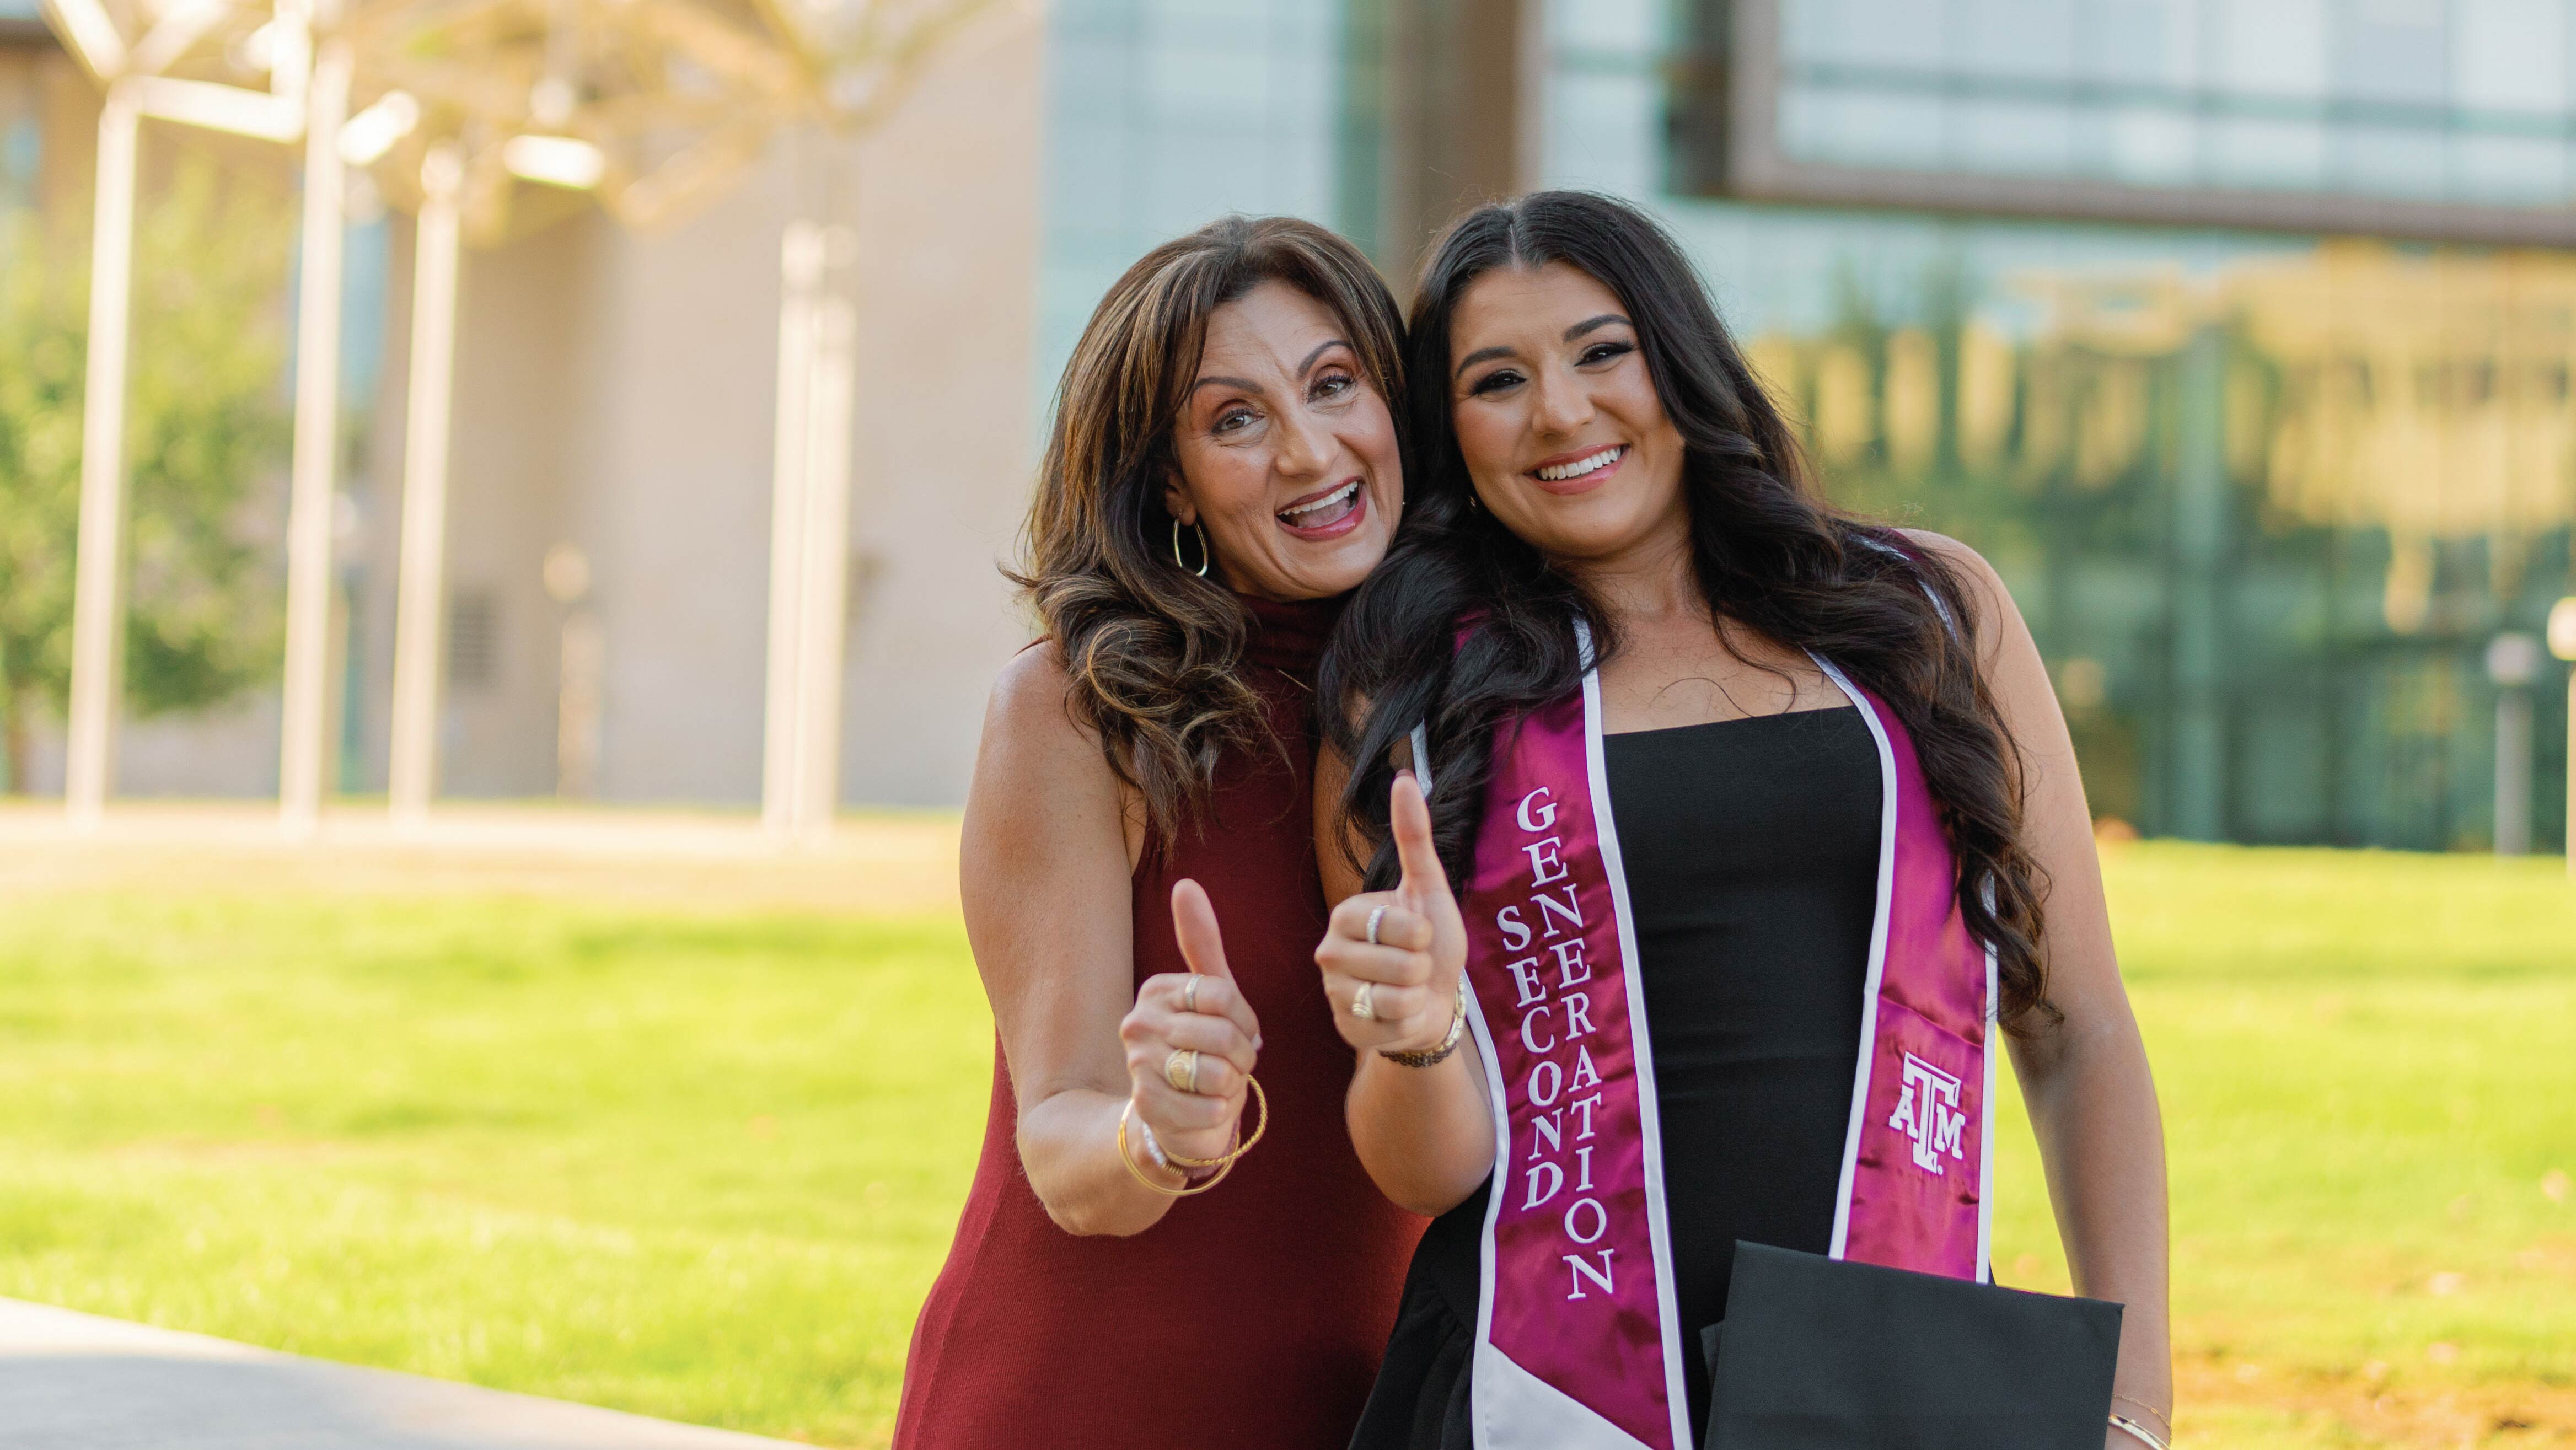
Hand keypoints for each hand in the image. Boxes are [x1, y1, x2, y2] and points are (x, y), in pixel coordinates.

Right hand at [1119, 878, 1261, 1168]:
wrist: (1174, 1113)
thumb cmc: (1200, 1047)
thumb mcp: (1210, 994)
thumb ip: (1201, 941)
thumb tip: (1185, 884)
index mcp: (1156, 990)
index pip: (1224, 995)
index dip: (1246, 1021)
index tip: (1240, 1032)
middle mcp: (1137, 1023)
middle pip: (1223, 1035)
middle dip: (1242, 1057)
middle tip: (1231, 1065)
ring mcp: (1138, 1066)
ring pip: (1217, 1073)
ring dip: (1232, 1085)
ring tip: (1216, 1085)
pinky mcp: (1147, 1107)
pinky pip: (1212, 1108)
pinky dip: (1221, 1113)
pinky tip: (1206, 1109)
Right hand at [1315, 772, 1466, 1055]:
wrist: (1435, 1003)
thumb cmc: (1431, 945)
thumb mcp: (1428, 890)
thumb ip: (1414, 837)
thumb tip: (1405, 778)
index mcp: (1345, 915)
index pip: (1400, 925)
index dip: (1423, 934)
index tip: (1418, 936)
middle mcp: (1329, 953)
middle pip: (1400, 964)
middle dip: (1422, 968)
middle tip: (1414, 967)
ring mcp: (1335, 994)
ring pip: (1396, 996)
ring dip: (1417, 995)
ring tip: (1408, 990)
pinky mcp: (1346, 1029)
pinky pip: (1394, 1024)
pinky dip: (1410, 1021)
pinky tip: (1400, 1015)